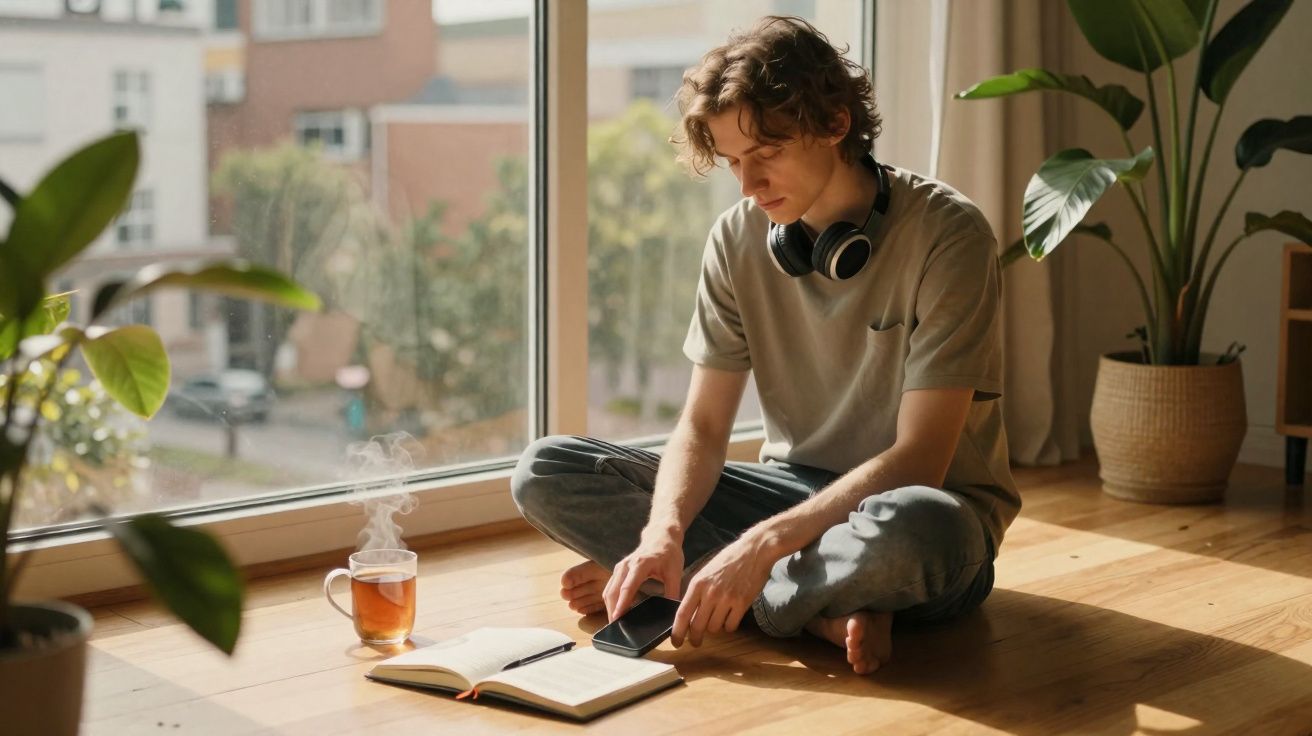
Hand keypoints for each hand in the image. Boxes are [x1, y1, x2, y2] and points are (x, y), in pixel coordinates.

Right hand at [602, 529, 684, 621]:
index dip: (622, 603)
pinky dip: (611, 601)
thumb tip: (673, 613)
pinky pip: (610, 588)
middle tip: (615, 629)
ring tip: (615, 624)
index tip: (617, 618)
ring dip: (609, 607)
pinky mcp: (618, 570)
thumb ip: (673, 592)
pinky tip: (617, 612)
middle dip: (612, 610)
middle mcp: (626, 565)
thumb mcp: (675, 572)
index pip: (627, 587)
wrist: (661, 536)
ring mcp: (620, 567)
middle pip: (612, 591)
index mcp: (641, 564)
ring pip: (608, 590)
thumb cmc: (669, 553)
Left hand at [671, 532, 775, 647]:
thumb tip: (688, 613)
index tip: (676, 642)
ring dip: (715, 628)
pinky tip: (730, 618)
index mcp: (697, 583)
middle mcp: (710, 593)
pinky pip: (731, 626)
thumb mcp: (706, 571)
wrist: (753, 550)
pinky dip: (729, 626)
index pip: (682, 613)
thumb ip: (696, 591)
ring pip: (714, 628)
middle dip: (695, 638)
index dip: (677, 632)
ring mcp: (726, 599)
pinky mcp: (742, 603)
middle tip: (696, 642)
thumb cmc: (729, 560)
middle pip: (697, 626)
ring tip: (718, 619)